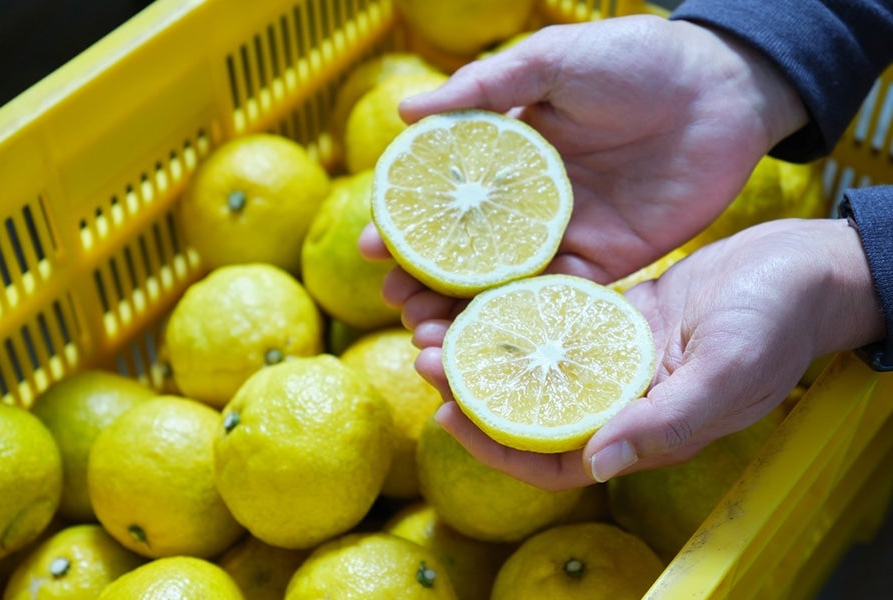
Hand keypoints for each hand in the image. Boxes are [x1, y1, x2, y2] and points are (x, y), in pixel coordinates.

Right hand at [361, 13, 807, 326]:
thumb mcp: (553, 62)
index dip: (406, 223)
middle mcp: (531, 201)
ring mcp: (567, 234)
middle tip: (396, 304)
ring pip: (505, 284)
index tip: (372, 247)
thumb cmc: (637, 60)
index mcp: (510, 154)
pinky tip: (493, 342)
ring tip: (430, 335)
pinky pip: (559, 298)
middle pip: (467, 252)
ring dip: (465, 313)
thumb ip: (484, 88)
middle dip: (426, 281)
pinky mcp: (607, 261)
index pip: (444, 196)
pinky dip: (525, 321)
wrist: (724, 90)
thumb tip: (402, 110)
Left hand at [411, 218, 884, 489]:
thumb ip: (668, 422)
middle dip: (473, 389)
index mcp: (642, 427)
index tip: (447, 415)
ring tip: (439, 319)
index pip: (554, 458)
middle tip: (425, 354)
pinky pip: (555, 318)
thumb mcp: (728, 371)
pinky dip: (519, 310)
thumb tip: (597, 464)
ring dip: (487, 347)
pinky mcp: (616, 315)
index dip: (496, 446)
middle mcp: (620, 397)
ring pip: (535, 363)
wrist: (804, 268)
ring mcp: (615, 356)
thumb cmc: (779, 321)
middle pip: (529, 407)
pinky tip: (484, 288)